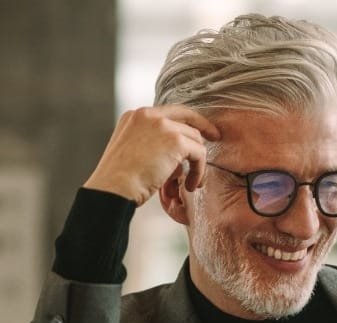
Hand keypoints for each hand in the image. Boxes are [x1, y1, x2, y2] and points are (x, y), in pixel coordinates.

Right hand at [83, 105, 220, 205]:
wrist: (113, 189)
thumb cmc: (120, 182)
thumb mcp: (132, 155)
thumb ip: (153, 148)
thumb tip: (179, 160)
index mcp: (134, 116)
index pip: (169, 112)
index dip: (187, 121)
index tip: (199, 131)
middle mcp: (148, 114)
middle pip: (187, 116)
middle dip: (204, 127)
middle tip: (215, 138)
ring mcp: (162, 125)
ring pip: (195, 139)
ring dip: (198, 163)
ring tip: (191, 183)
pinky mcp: (176, 140)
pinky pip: (199, 154)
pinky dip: (199, 171)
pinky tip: (190, 185)